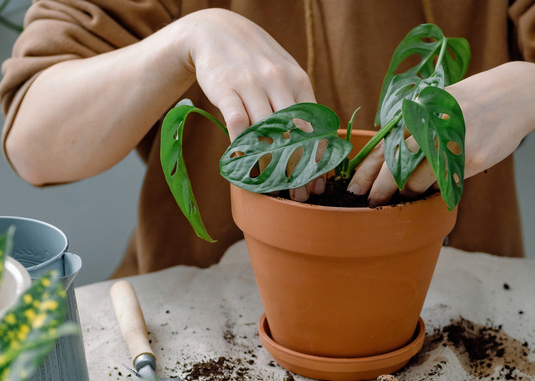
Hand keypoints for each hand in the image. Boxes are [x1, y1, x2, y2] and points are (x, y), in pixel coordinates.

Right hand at [182, 9, 321, 200]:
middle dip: (299, 168)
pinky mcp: (226, 89)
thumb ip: (298, 104)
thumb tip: (314, 141)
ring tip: (275, 187)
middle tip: (300, 194)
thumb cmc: (254, 60)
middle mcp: (278, 81)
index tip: (320, 182)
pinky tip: (245, 165)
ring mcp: (251, 84)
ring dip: (271, 164)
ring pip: (266, 133)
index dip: (318, 157)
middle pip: (294, 134)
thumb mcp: (283, 74)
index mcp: (298, 81)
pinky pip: (238, 125)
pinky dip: (243, 148)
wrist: (215, 31)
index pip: (314, 125)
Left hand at [348, 62, 534, 205]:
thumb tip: (386, 156)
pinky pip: (444, 183)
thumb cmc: (470, 102)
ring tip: (405, 196)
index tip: (355, 187)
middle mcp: (433, 128)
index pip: (385, 145)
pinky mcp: (472, 159)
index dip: (367, 170)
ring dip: (409, 193)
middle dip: (381, 190)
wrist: (515, 95)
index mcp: (419, 112)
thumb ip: (414, 126)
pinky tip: (431, 190)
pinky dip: (435, 189)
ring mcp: (452, 145)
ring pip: (420, 181)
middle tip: (371, 203)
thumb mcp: (437, 104)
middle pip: (397, 167)